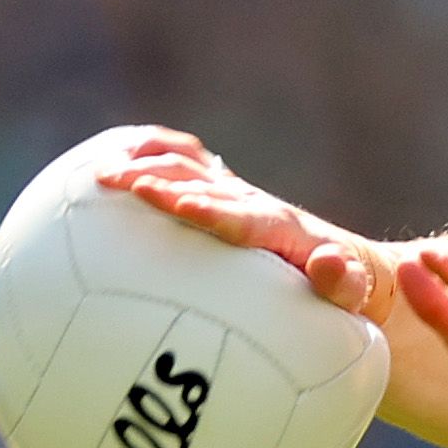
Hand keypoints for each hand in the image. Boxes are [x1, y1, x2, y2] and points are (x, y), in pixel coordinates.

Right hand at [94, 129, 393, 322]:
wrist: (345, 264)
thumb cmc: (341, 291)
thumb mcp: (349, 294)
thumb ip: (341, 282)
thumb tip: (330, 263)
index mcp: (277, 229)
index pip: (235, 216)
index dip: (201, 207)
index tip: (168, 198)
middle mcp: (253, 204)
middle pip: (198, 184)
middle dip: (156, 180)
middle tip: (110, 180)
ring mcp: (236, 195)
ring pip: (186, 168)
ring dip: (145, 165)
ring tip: (98, 171)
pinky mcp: (224, 194)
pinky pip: (188, 164)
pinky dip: (156, 153)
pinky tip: (119, 155)